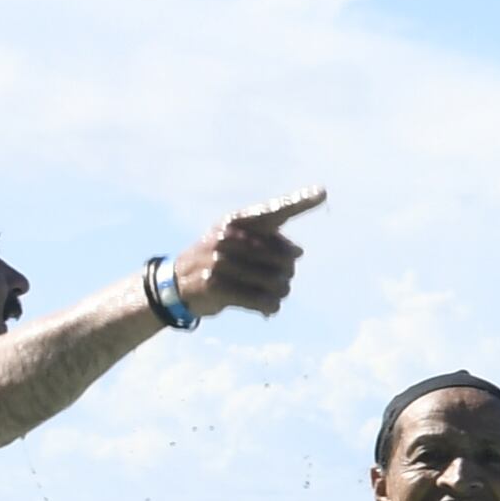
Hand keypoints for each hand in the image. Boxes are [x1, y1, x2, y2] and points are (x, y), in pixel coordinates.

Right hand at [169, 188, 322, 319]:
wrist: (176, 283)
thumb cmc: (218, 259)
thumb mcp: (237, 242)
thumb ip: (270, 241)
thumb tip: (297, 252)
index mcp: (236, 221)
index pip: (273, 211)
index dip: (299, 202)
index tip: (322, 191)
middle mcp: (228, 236)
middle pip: (285, 258)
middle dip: (287, 272)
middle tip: (280, 279)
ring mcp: (220, 261)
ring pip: (276, 281)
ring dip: (281, 292)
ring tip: (274, 294)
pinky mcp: (216, 286)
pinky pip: (261, 299)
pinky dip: (270, 306)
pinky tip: (269, 309)